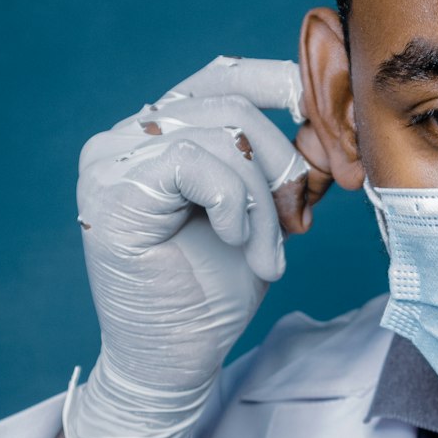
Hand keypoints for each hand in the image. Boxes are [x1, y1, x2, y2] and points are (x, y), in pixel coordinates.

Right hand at [63, 56, 310, 437]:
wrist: (173, 360)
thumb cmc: (213, 291)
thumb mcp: (263, 214)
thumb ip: (277, 165)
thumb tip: (327, 121)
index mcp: (161, 134)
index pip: (221, 77)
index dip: (278, 80)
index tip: (325, 108)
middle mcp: (128, 136)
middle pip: (231, 104)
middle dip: (283, 161)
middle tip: (303, 219)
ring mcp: (111, 159)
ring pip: (221, 133)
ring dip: (263, 200)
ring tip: (269, 253)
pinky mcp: (111, 190)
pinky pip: (193, 161)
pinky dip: (231, 202)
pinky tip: (235, 241)